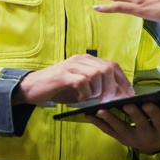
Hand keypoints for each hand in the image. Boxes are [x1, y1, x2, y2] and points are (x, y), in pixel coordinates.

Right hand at [13, 54, 133, 105]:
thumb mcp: (81, 86)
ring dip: (98, 90)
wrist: (31, 88)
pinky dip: (85, 92)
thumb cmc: (58, 89)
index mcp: (87, 60)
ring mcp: (72, 66)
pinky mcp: (63, 75)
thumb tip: (117, 95)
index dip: (123, 80)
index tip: (129, 94)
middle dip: (112, 87)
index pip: (112, 65)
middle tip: (109, 100)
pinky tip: (80, 98)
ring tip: (92, 98)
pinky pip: (82, 81)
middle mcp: (81, 60)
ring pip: (96, 74)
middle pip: (107, 68)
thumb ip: (97, 87)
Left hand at [87, 102, 159, 153]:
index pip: (158, 121)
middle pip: (139, 124)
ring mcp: (132, 138)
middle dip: (132, 114)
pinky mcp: (121, 138)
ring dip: (110, 120)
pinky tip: (89, 116)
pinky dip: (99, 124)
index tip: (147, 103)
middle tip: (125, 104)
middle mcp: (147, 135)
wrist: (156, 145)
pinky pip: (109, 132)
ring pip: (120, 129)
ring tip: (100, 111)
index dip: (152, 113)